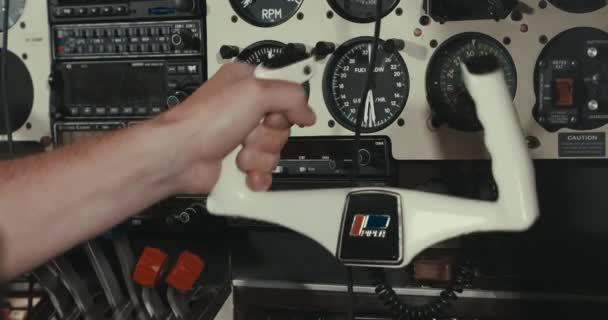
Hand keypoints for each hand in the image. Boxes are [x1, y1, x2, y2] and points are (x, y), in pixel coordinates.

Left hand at [155, 63, 315, 193]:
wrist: (181, 157)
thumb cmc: (203, 121)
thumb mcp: (257, 91)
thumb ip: (291, 96)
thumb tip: (307, 112)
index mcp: (246, 83)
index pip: (286, 93)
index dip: (286, 107)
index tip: (276, 113)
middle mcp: (243, 109)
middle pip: (282, 126)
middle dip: (269, 136)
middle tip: (250, 132)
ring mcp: (240, 137)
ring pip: (274, 151)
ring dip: (260, 156)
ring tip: (240, 152)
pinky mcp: (237, 161)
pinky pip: (264, 171)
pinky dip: (257, 175)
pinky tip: (244, 172)